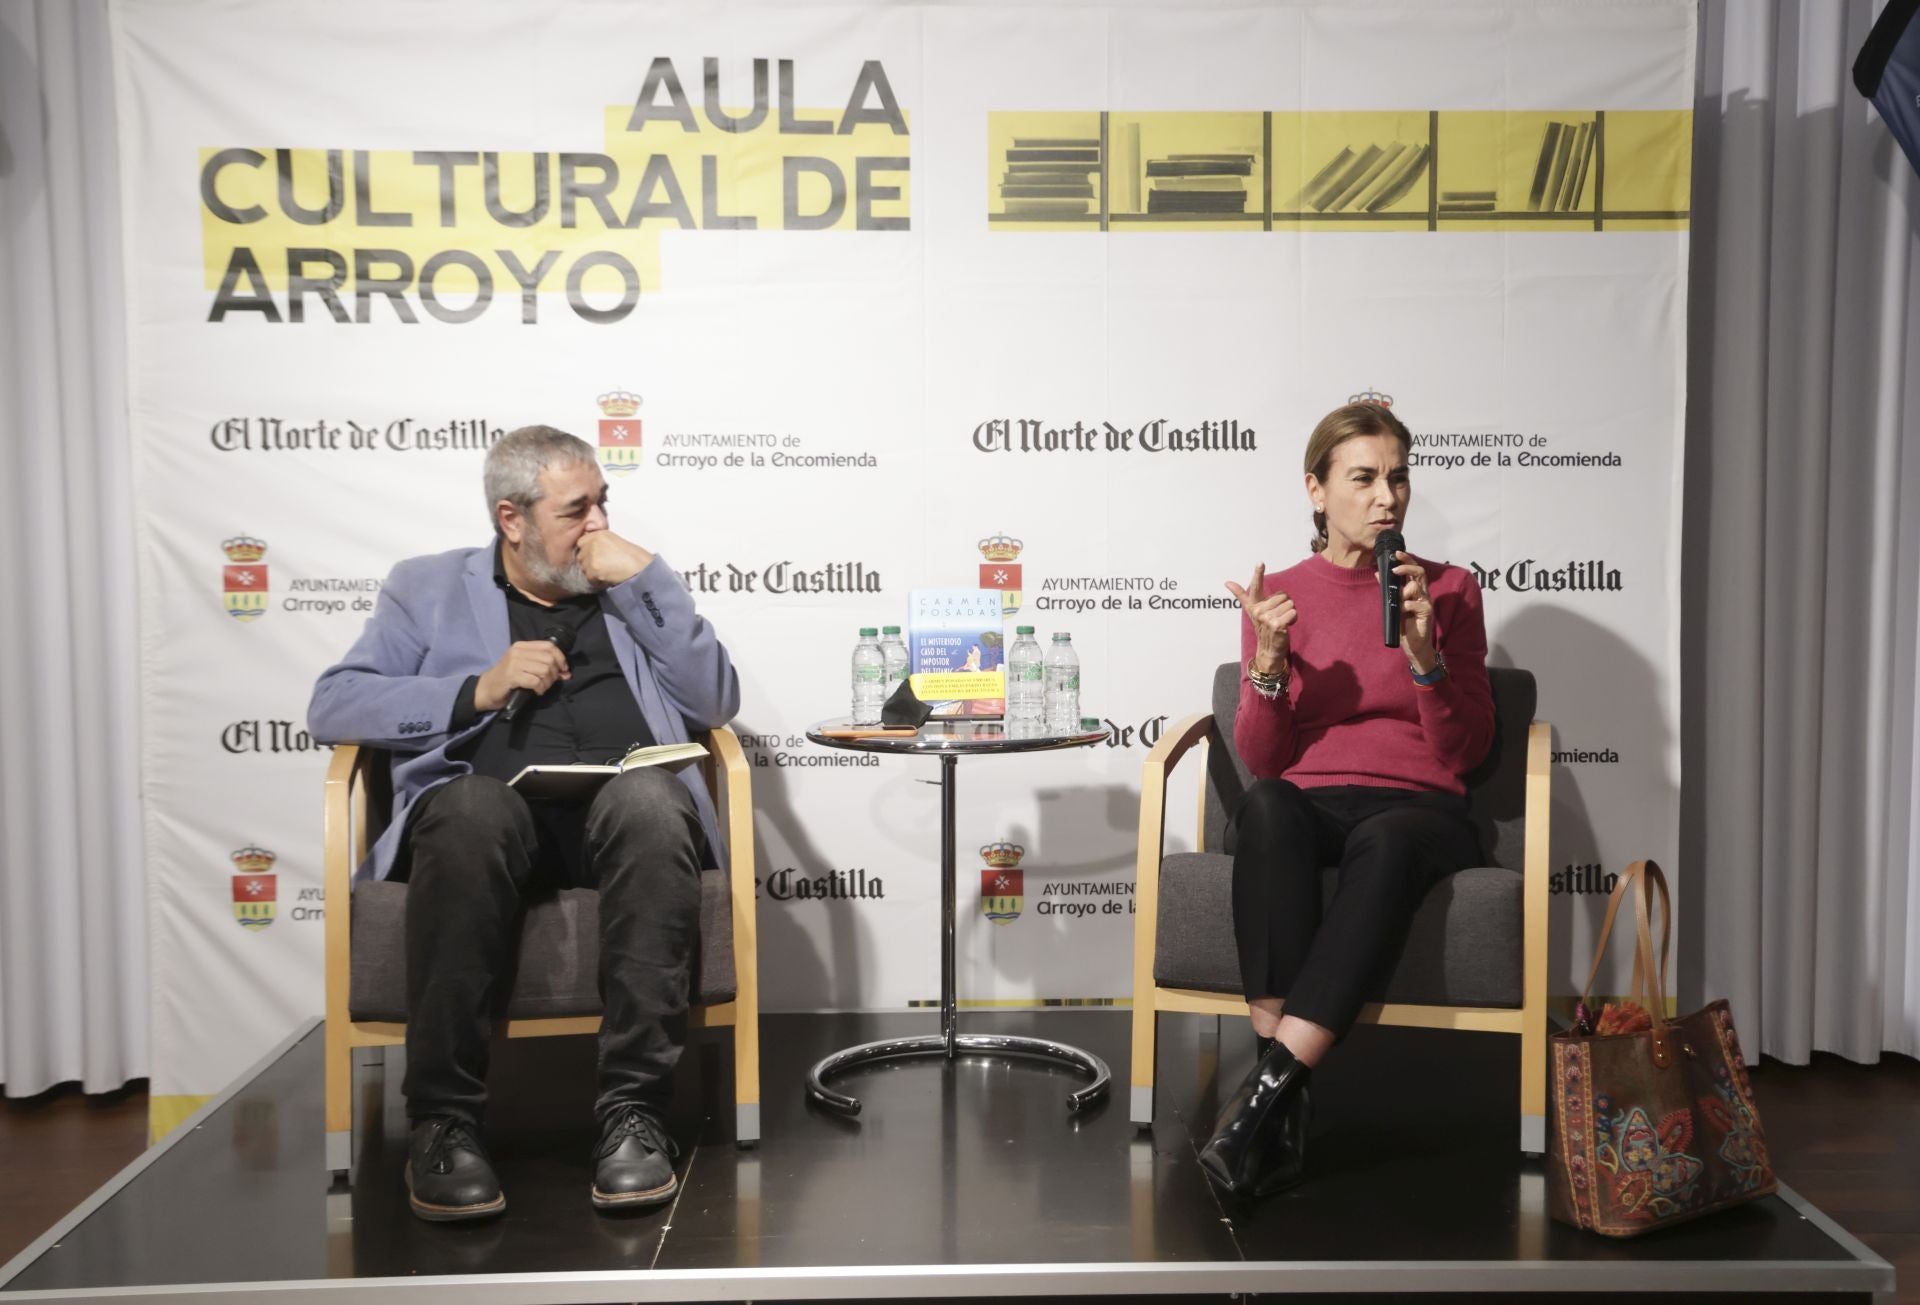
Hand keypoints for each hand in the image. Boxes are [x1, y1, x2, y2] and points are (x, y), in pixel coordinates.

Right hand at [474, 639, 570, 712]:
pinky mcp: (511, 676)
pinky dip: (540, 688)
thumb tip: (567, 673)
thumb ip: (545, 667)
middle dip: (554, 674)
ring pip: (544, 670)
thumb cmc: (508, 679)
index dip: (561, 658)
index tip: (563, 670)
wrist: (486, 689)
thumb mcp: (526, 668)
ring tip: (541, 687)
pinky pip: (535, 681)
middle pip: (549, 659)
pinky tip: (536, 691)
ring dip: (547, 683)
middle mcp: (518, 651)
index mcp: (522, 646)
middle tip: (548, 683)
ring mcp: (514, 663)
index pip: (549, 646)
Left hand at [576, 530, 653, 588]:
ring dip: (592, 573)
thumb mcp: (615, 542)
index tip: (594, 558)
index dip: (587, 552)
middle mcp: (594, 541)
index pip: (582, 542)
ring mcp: (593, 554)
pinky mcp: (593, 567)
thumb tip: (589, 552)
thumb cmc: (634, 558)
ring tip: (607, 572)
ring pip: (583, 568)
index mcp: (600, 534)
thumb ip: (600, 543)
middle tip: (602, 567)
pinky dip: (597, 581)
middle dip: (588, 563)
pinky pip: (589, 578)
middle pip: (580, 555)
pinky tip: (608, 578)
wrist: (640, 568)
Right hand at [1224, 562, 1296, 676]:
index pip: (1256, 586)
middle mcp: (1259, 611)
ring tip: (1281, 621)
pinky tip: (1286, 626)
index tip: (1260, 563)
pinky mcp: (1277, 625)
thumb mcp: (1252, 609)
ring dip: (1290, 613)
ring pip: (1290, 604)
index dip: (1258, 574)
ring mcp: (1267, 618)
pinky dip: (1293, 619)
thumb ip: (1241, 594)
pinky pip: (1293, 613)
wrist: (1269, 648)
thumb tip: (1227, 582)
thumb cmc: (1263, 625)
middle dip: (1285, 605)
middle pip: (1284, 596)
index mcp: (1254, 604)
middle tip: (1277, 616)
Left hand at [1391, 552, 1437, 671]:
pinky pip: (1415, 603)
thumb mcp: (1392, 605)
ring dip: (1403, 592)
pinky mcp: (1427, 612)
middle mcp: (1423, 593)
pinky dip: (1406, 606)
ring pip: (1416, 586)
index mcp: (1415, 590)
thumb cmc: (1404, 625)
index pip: (1414, 570)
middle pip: (1419, 572)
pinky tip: (1403, 612)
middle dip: (1407, 567)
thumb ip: (1388, 590)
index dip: (1407, 560)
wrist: (1413, 645)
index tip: (1397, 553)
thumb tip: (1378, 573)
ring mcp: (1426, 602)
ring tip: (1399, 603)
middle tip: (1395, 569)